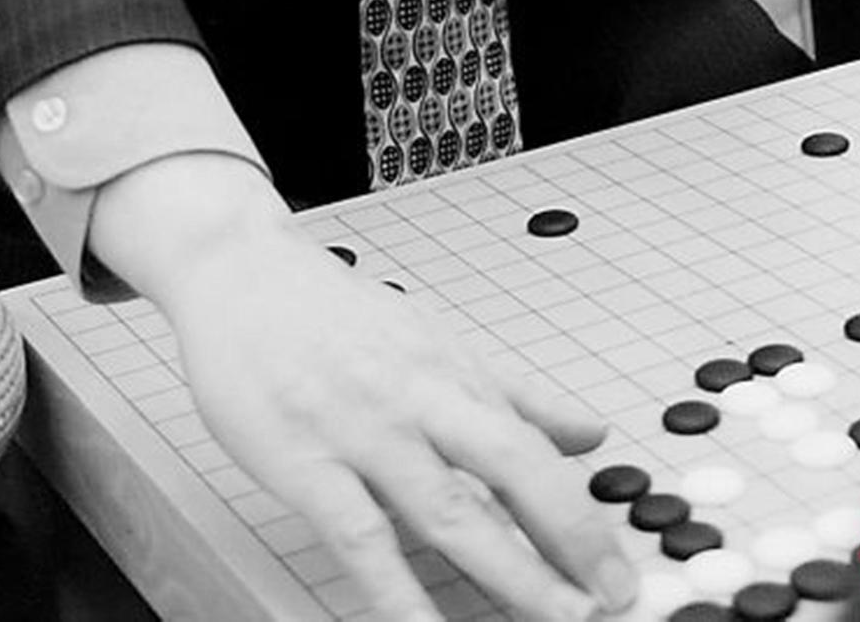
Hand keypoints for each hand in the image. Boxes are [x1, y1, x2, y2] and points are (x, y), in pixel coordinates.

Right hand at [90, 155, 638, 620]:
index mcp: (453, 371)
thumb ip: (515, 393)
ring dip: (507, 571)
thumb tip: (593, 433)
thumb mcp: (430, 339)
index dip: (581, 515)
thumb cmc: (330, 313)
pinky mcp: (306, 460)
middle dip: (567, 540)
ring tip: (552, 619)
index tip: (619, 573)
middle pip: (509, 469)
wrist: (240, 272)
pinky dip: (395, 593)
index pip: (533, 449)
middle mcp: (419, 396)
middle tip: (611, 602)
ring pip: (446, 508)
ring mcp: (363, 429)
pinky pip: (360, 538)